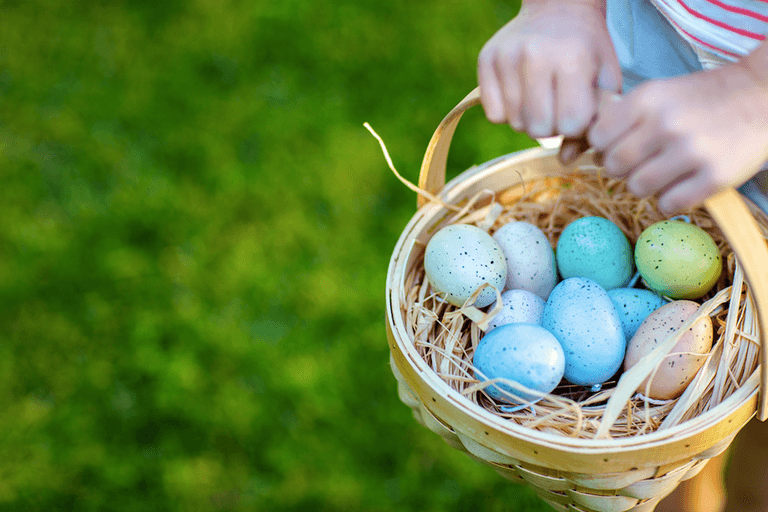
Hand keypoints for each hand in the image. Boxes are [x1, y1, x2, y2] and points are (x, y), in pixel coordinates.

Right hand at [477, 0, 620, 138]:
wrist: (558, 6)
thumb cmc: (587, 48)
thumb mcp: (604, 79)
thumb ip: (594, 122)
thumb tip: (565, 161)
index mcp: (572, 59)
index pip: (568, 124)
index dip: (576, 126)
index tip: (580, 111)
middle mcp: (535, 56)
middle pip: (538, 129)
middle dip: (551, 127)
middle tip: (558, 108)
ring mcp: (507, 57)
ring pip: (515, 123)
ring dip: (530, 120)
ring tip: (542, 99)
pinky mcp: (486, 60)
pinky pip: (494, 114)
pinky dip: (508, 113)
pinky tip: (521, 95)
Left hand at [587, 63, 767, 211]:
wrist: (761, 94)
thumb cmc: (701, 97)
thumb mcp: (659, 92)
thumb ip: (624, 116)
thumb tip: (589, 149)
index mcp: (648, 99)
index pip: (598, 138)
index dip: (605, 147)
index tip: (618, 146)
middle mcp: (666, 125)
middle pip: (614, 166)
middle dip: (623, 168)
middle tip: (642, 162)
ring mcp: (691, 152)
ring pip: (637, 188)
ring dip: (645, 185)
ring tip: (662, 173)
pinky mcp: (714, 177)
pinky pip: (668, 204)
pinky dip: (669, 200)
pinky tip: (681, 185)